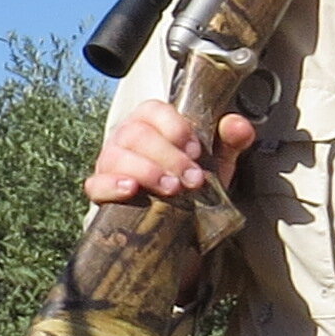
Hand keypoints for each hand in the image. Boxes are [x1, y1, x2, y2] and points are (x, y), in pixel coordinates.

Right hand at [88, 104, 255, 205]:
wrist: (181, 225)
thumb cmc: (193, 182)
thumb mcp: (217, 162)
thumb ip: (230, 141)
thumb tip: (238, 125)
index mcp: (151, 123)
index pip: (152, 110)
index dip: (173, 126)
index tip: (195, 149)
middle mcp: (126, 138)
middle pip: (136, 134)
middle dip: (168, 156)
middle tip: (193, 179)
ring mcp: (109, 163)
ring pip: (116, 155)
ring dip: (146, 171)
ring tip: (172, 189)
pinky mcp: (101, 190)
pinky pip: (96, 184)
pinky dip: (111, 185)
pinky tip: (131, 190)